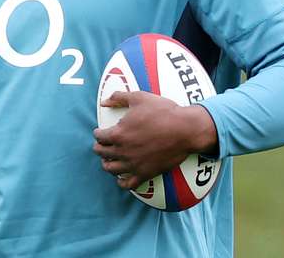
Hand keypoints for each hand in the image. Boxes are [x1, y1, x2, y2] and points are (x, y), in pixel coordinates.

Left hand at [92, 91, 217, 189]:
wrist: (185, 129)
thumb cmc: (163, 111)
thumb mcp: (139, 97)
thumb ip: (118, 98)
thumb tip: (103, 102)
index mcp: (118, 133)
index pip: (99, 137)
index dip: (98, 133)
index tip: (100, 132)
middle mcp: (122, 151)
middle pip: (102, 153)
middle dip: (100, 147)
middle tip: (103, 145)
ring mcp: (133, 164)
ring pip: (111, 169)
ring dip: (107, 163)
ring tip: (109, 160)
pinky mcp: (145, 174)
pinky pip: (127, 185)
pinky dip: (122, 182)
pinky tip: (122, 177)